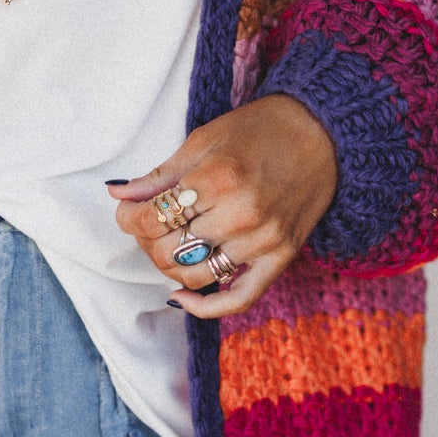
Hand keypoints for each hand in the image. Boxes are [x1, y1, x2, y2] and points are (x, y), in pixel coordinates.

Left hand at [109, 94, 337, 318]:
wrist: (320, 133)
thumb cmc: (258, 130)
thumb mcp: (203, 141)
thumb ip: (160, 175)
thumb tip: (117, 194)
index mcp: (218, 179)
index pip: (153, 219)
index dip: (129, 218)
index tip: (127, 210)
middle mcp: (242, 215)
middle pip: (169, 251)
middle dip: (145, 241)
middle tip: (146, 224)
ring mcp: (263, 242)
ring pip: (194, 276)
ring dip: (168, 266)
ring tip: (168, 244)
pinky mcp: (281, 259)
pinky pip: (239, 300)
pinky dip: (204, 307)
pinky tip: (181, 297)